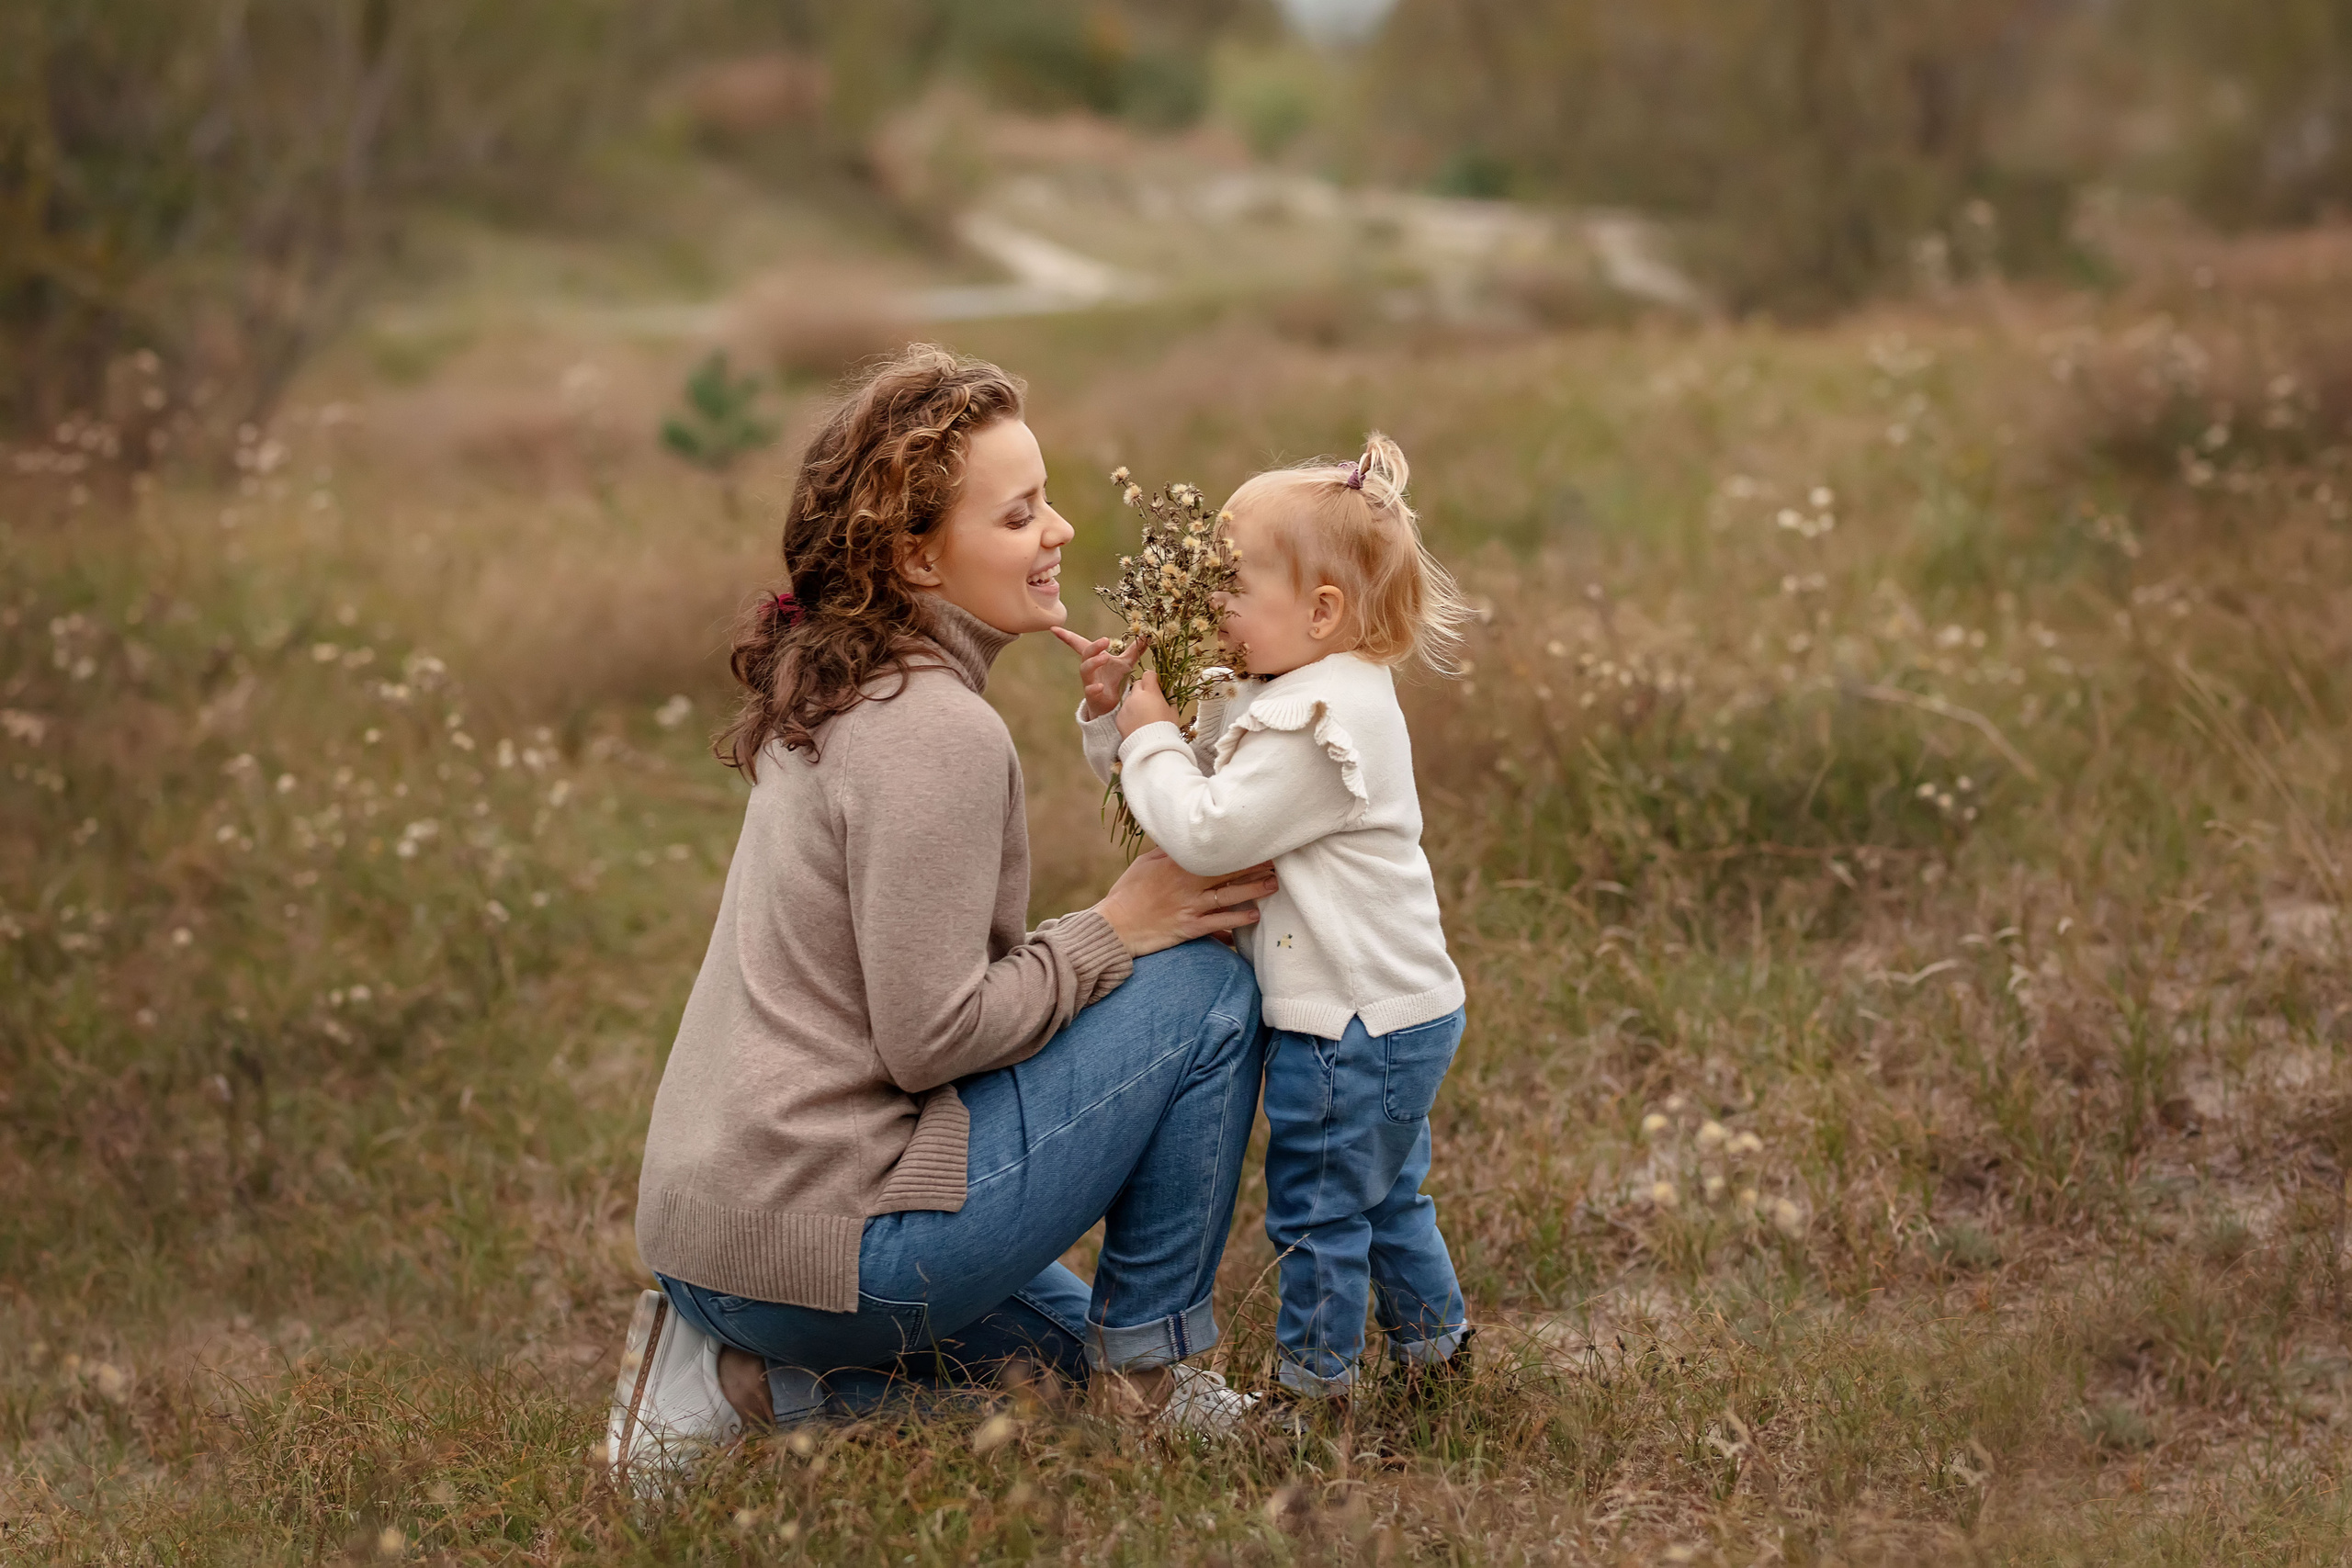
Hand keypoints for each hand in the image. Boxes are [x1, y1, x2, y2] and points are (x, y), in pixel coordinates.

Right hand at [1051, 627, 1143, 719]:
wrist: (1115, 704)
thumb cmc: (1116, 680)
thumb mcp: (1126, 662)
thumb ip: (1135, 649)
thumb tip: (1146, 635)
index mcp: (1095, 658)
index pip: (1078, 644)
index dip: (1066, 636)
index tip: (1053, 628)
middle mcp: (1090, 668)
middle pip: (1086, 653)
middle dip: (1094, 646)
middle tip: (1105, 640)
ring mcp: (1089, 682)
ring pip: (1085, 670)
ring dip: (1094, 662)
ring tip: (1105, 658)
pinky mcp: (1093, 696)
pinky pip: (1090, 691)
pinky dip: (1094, 688)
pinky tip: (1100, 686)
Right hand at [1093, 850, 1276, 958]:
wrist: (1114, 927)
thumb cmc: (1128, 893)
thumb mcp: (1145, 864)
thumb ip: (1168, 852)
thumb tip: (1183, 837)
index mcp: (1176, 866)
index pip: (1212, 853)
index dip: (1236, 849)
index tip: (1255, 841)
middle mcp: (1186, 885)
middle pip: (1226, 872)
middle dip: (1252, 866)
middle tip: (1275, 861)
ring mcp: (1189, 907)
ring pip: (1228, 896)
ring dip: (1252, 890)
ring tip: (1272, 885)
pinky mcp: (1189, 929)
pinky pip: (1219, 924)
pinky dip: (1237, 920)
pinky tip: (1254, 915)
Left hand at [1116, 670, 1178, 737]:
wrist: (1151, 747)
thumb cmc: (1165, 728)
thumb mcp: (1173, 712)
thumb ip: (1169, 699)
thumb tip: (1167, 692)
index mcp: (1151, 693)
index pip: (1149, 674)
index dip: (1152, 678)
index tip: (1156, 685)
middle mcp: (1136, 696)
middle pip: (1137, 684)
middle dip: (1143, 689)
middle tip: (1149, 700)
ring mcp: (1126, 706)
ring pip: (1130, 698)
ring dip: (1135, 702)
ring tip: (1143, 715)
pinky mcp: (1119, 717)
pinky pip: (1124, 710)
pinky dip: (1129, 714)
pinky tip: (1136, 723)